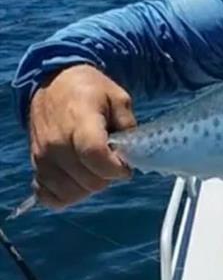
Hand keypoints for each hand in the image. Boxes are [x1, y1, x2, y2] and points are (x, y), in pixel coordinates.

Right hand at [29, 64, 134, 208]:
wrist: (54, 83)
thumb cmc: (90, 90)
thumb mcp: (118, 98)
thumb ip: (128, 126)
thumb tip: (131, 155)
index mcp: (80, 122)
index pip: (97, 157)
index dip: (118, 168)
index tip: (126, 164)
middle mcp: (57, 143)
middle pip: (89, 181)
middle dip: (108, 176)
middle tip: (113, 162)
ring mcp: (42, 157)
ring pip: (71, 194)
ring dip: (89, 187)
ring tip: (96, 168)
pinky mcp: (35, 165)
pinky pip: (48, 197)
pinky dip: (64, 194)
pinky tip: (77, 179)